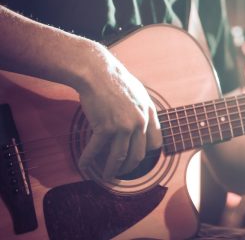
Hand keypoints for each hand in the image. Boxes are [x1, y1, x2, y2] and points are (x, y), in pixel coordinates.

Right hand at [76, 49, 161, 179]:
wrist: (98, 72)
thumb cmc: (116, 80)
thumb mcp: (139, 93)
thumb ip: (142, 110)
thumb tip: (144, 123)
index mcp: (149, 114)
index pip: (156, 142)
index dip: (147, 153)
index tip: (138, 158)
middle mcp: (139, 122)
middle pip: (138, 155)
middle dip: (129, 167)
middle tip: (121, 173)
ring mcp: (123, 125)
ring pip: (119, 157)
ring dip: (111, 170)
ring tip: (105, 176)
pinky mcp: (105, 127)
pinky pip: (96, 149)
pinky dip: (89, 159)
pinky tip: (84, 165)